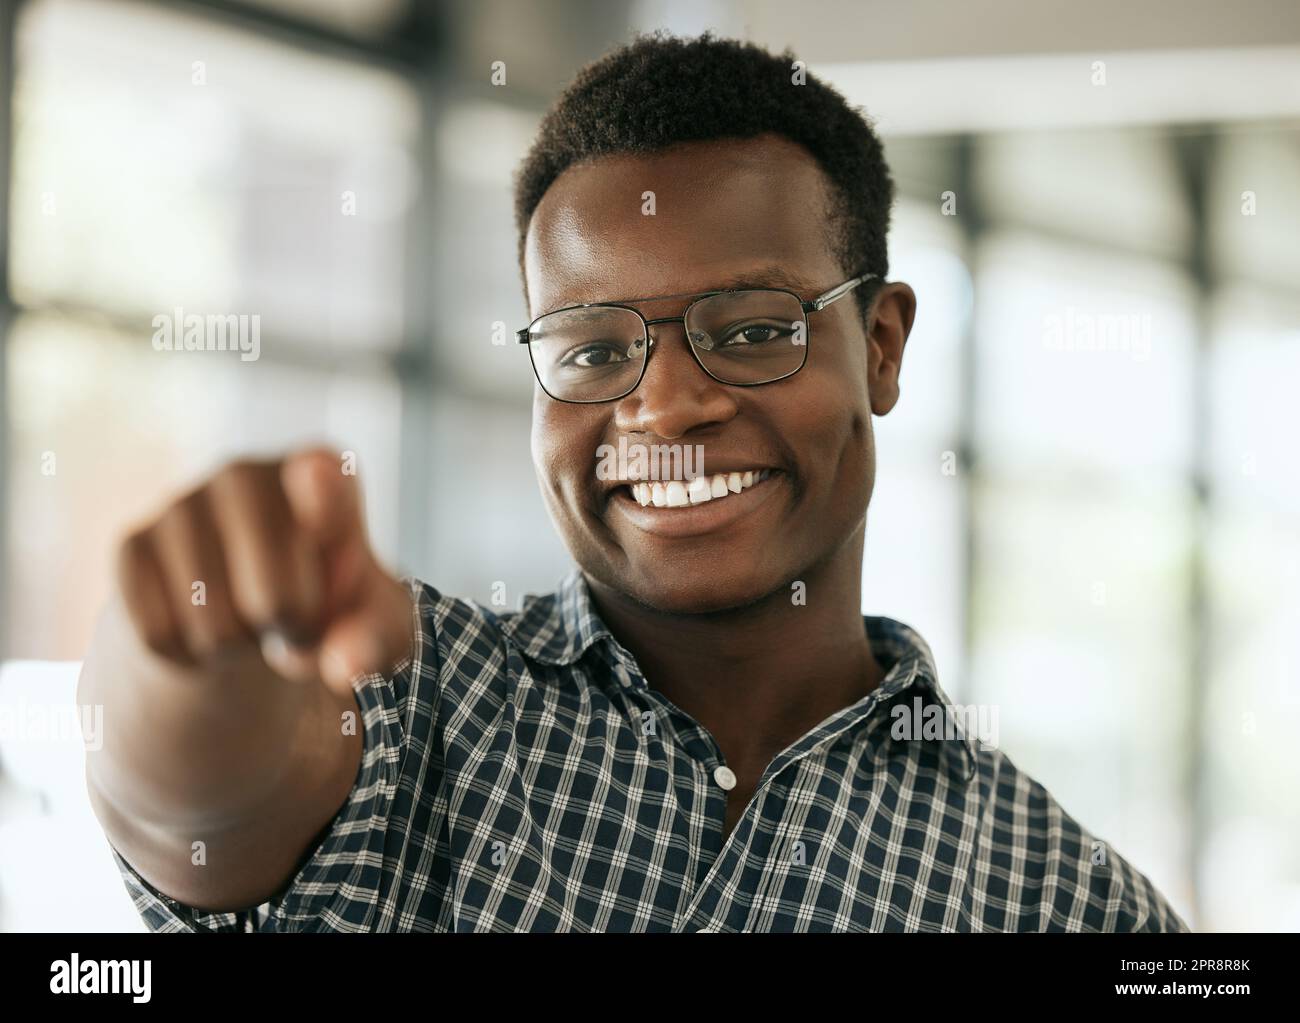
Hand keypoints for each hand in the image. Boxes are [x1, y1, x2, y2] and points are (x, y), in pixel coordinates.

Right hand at [115, 449, 412, 695]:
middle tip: (298, 618)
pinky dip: (189, 656)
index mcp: (325, 475)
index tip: (312, 479)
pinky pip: (160, 636)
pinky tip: (205, 623)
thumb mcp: (373, 624)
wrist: (255, 608)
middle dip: (295, 634)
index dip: (321, 500)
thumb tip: (347, 667)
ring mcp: (182, 502)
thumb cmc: (333, 605)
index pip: (322, 478)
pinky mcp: (132, 543)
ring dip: (241, 650)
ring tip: (252, 616)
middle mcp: (247, 473)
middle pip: (277, 599)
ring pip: (215, 629)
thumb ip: (374, 641)